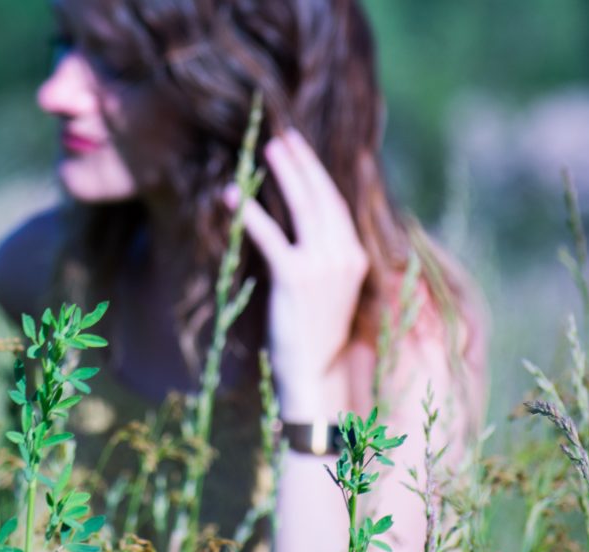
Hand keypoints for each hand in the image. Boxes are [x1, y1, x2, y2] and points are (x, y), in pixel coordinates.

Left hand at [225, 131, 365, 422]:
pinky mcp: (296, 277)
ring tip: (267, 150)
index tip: (304, 149)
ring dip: (285, 174)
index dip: (320, 173)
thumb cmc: (316, 337)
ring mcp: (323, 266)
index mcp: (356, 257)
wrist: (314, 377)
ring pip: (304, 206)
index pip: (338, 203)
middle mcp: (345, 256)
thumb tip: (305, 229)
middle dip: (303, 162)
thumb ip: (324, 258)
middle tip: (284, 136)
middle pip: (323, 196)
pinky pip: (271, 235)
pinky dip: (250, 212)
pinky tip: (232, 196)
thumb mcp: (327, 291)